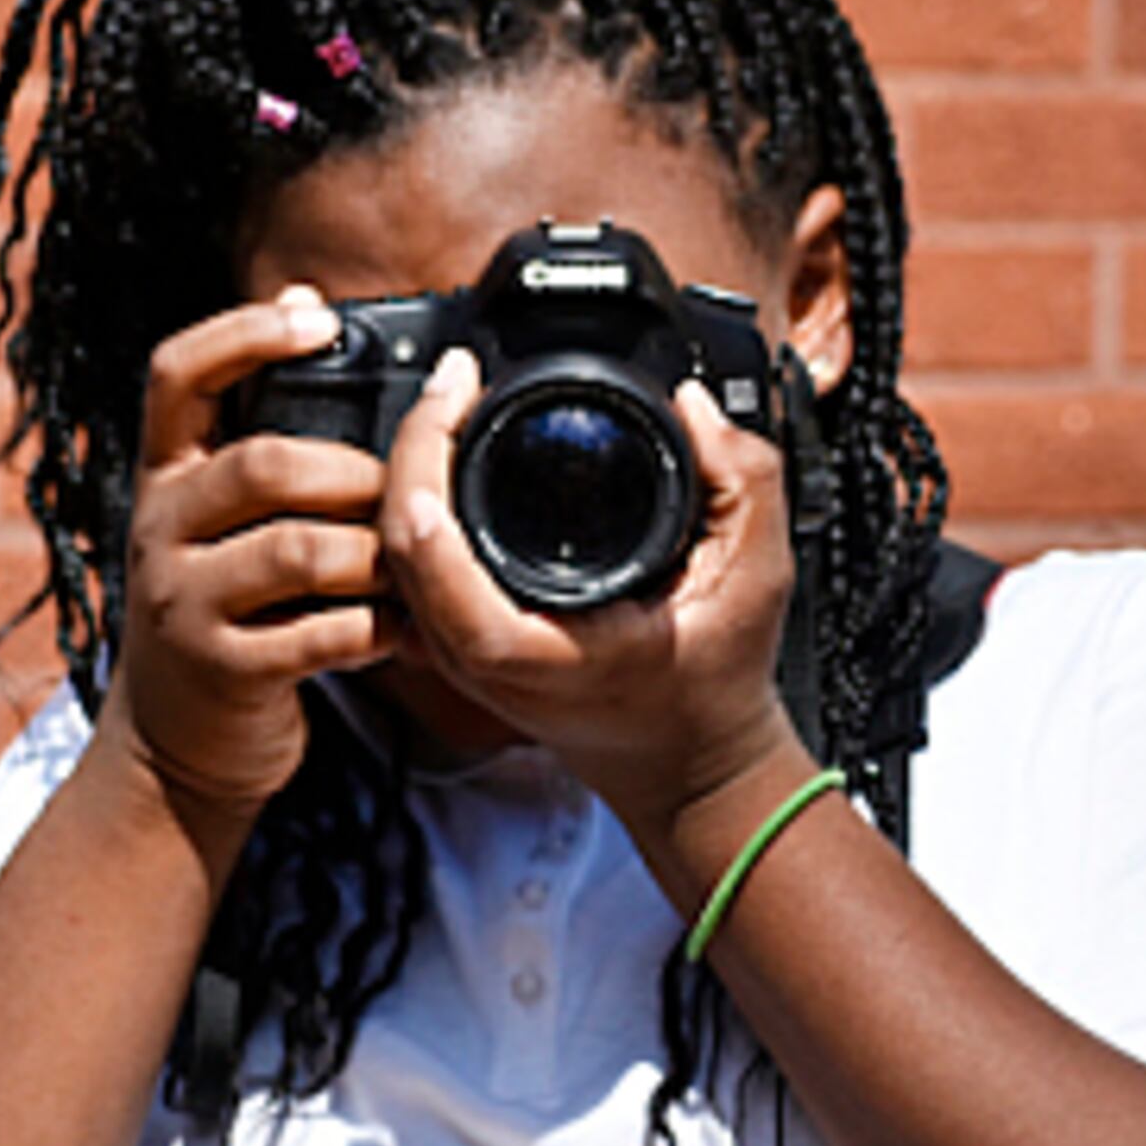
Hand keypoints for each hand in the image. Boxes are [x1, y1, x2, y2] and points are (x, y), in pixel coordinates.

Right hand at [99, 286, 399, 859]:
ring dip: (375, 556)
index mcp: (164, 475)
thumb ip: (258, 424)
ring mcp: (183, 602)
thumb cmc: (225, 608)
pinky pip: (321, 633)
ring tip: (409, 570)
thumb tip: (306, 298)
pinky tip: (400, 632)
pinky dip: (378, 629)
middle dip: (353, 475)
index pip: (176, 374)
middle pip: (263, 464)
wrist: (174, 747)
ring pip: (300, 549)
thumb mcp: (218, 513)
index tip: (317, 323)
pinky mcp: (223, 670)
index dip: (244, 334)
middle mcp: (159, 528)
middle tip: (400, 497)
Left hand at [377, 349, 806, 837]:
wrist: (692, 768)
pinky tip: (451, 463)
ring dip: (409, 471)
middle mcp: (476, 657)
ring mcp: (459, 658)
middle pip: (393, 537)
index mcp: (527, 646)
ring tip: (454, 405)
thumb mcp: (755, 576)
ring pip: (390, 554)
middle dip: (412, 440)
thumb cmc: (715, 686)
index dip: (425, 452)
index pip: (427, 549)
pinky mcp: (459, 648)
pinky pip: (410, 571)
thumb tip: (695, 403)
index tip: (459, 384)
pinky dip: (418, 509)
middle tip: (455, 378)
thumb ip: (741, 480)